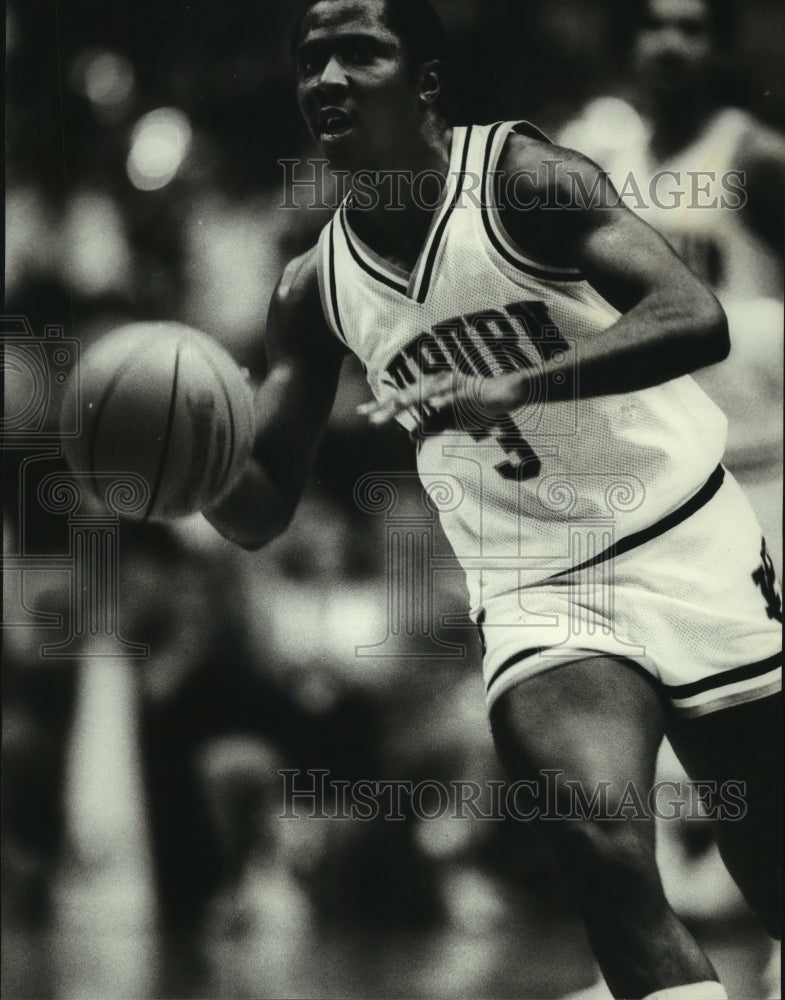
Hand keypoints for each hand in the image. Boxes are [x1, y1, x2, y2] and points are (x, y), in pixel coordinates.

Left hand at [358, 369, 526, 426]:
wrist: (505, 395)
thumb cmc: (476, 406)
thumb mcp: (450, 421)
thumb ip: (432, 426)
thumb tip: (411, 436)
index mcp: (432, 389)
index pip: (402, 398)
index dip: (382, 405)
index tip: (362, 413)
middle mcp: (438, 383)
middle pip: (408, 395)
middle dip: (387, 405)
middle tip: (367, 415)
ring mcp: (453, 385)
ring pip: (426, 393)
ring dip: (408, 401)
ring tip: (390, 409)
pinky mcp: (469, 389)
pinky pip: (454, 395)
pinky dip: (444, 398)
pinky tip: (432, 403)